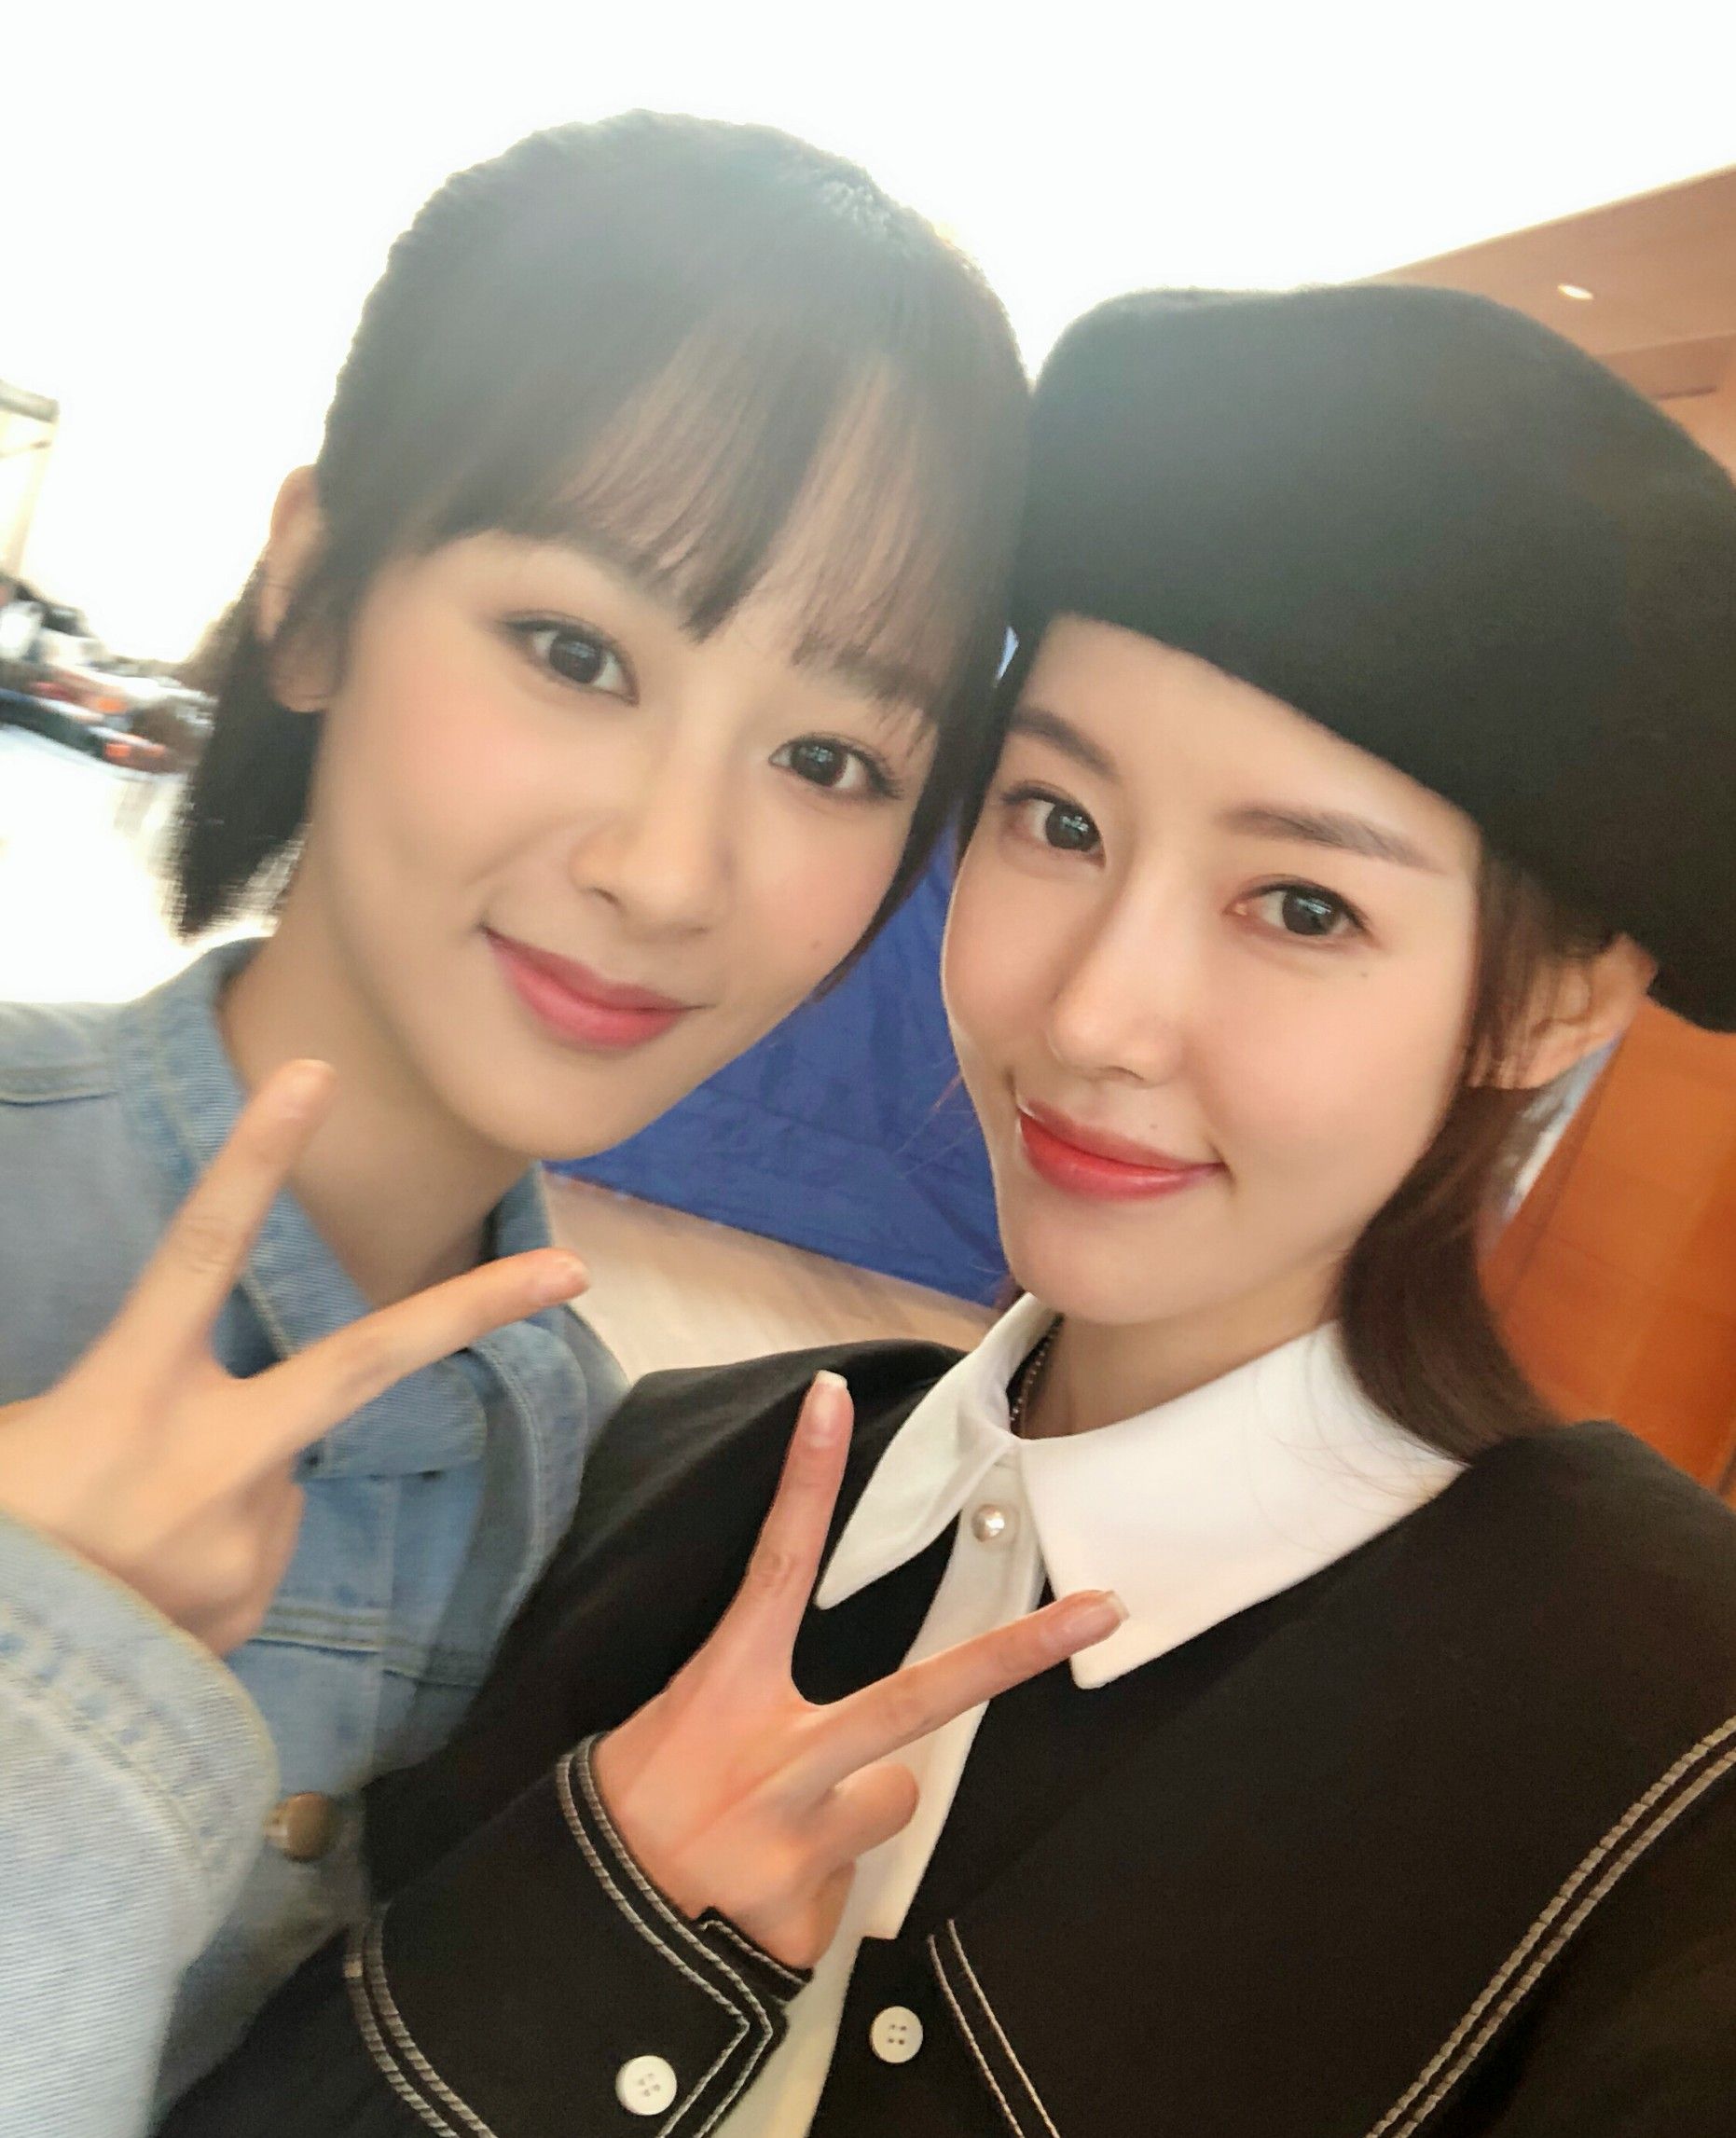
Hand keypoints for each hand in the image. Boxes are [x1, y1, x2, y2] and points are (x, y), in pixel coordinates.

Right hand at [0, 1059, 587, 1653]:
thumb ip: (124, 1396)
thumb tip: (200, 1409)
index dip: (257, 1159)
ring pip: (276, 1475)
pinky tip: (142, 1587)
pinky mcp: (251, 1604)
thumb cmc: (3, 1531)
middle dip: (476, 1309)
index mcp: (128, 1393)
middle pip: (364, 1363)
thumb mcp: (24, 1436)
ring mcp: (242, 1541)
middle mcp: (208, 1461)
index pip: (202, 1250)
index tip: (313, 1077)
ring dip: (222, 1489)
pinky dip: (213, 1552)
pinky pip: (255, 1548)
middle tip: (573, 1269)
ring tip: (120, 1540)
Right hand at [593, 1371, 1122, 1970]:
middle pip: (920, 1698)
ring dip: (851, 1819)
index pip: (775, 1566)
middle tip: (1104, 1612)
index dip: (806, 1481)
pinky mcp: (808, 1916)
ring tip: (774, 1845)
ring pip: (892, 1801)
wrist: (582, 1940)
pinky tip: (758, 1902)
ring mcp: (799, 1839)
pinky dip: (812, 1895)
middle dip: (1016, 1655)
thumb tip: (826, 1735)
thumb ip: (753, 1709)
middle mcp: (776, 1758)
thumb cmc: (628, 1811)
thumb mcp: (672, 1727)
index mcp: (726, 1690)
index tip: (832, 1397)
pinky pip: (846, 1890)